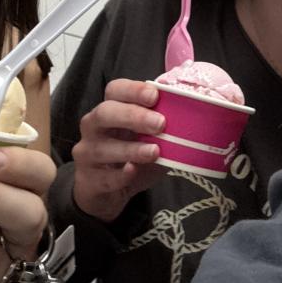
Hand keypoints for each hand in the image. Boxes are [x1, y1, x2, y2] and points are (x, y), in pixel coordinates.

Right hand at [71, 78, 167, 221]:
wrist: (105, 192)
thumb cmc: (131, 156)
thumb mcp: (148, 137)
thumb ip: (162, 123)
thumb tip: (194, 108)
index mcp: (110, 109)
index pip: (115, 90)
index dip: (133, 90)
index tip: (155, 95)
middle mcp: (93, 127)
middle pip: (105, 113)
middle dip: (133, 115)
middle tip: (160, 123)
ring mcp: (87, 154)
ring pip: (102, 147)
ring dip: (131, 148)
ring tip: (155, 151)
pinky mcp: (89, 180)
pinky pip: (103, 177)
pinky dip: (120, 175)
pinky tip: (133, 171)